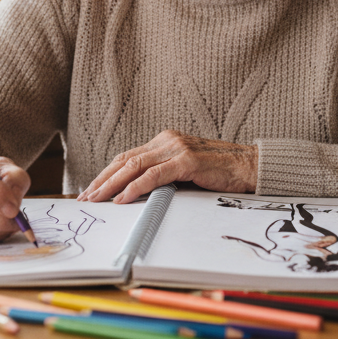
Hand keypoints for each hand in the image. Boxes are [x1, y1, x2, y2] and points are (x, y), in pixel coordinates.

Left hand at [77, 130, 256, 203]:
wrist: (251, 167)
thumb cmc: (221, 173)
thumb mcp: (187, 172)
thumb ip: (165, 178)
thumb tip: (138, 196)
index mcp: (166, 141)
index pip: (128, 157)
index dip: (107, 173)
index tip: (92, 189)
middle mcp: (168, 140)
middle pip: (125, 159)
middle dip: (103, 179)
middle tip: (86, 196)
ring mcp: (177, 148)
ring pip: (135, 166)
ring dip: (112, 184)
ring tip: (98, 198)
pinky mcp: (188, 160)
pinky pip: (154, 175)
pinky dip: (135, 187)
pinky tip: (123, 198)